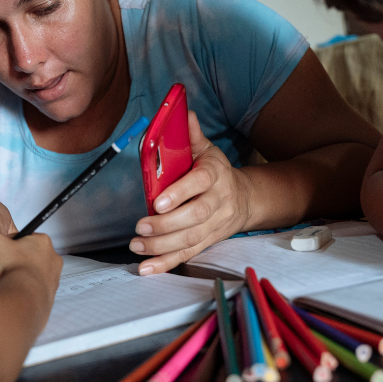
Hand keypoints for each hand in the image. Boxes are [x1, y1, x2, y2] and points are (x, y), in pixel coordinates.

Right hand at [0, 231, 61, 310]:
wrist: (20, 299)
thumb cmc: (12, 266)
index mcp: (42, 243)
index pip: (17, 240)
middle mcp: (50, 262)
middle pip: (14, 262)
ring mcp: (48, 282)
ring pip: (15, 279)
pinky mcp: (43, 300)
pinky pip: (19, 294)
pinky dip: (4, 294)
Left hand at [129, 111, 253, 274]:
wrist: (245, 199)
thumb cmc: (217, 172)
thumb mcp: (207, 150)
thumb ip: (192, 135)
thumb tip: (183, 113)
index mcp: (216, 175)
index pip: (200, 183)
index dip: (180, 193)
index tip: (158, 201)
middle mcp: (218, 202)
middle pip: (195, 217)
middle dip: (166, 225)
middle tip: (141, 226)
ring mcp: (215, 225)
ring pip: (191, 239)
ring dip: (162, 246)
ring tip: (138, 245)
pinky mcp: (208, 241)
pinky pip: (188, 255)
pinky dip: (166, 264)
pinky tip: (147, 268)